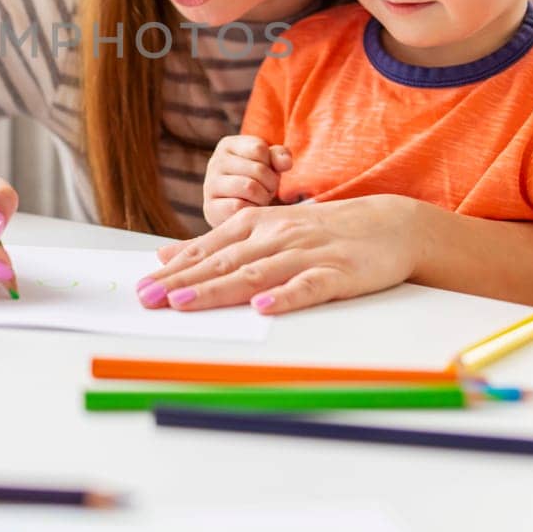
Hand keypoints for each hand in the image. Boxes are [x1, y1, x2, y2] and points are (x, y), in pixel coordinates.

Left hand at [137, 195, 424, 314]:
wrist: (390, 224)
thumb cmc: (322, 231)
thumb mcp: (267, 228)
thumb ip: (218, 243)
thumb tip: (165, 255)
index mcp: (258, 225)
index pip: (208, 249)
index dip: (174, 268)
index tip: (142, 286)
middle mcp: (277, 235)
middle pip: (223, 262)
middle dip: (182, 281)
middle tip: (148, 298)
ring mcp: (307, 254)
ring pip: (256, 273)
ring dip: (218, 289)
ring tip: (185, 302)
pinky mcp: (338, 273)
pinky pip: (308, 286)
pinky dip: (285, 296)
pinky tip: (262, 307)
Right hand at [203, 135, 291, 227]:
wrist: (236, 211)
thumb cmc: (256, 181)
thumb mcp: (269, 164)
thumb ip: (280, 156)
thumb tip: (286, 163)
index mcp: (227, 145)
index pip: (259, 148)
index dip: (272, 163)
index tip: (268, 172)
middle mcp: (215, 162)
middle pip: (257, 169)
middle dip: (271, 183)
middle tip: (267, 190)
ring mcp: (210, 185)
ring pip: (249, 187)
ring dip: (263, 197)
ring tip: (260, 199)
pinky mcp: (210, 208)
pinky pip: (239, 206)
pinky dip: (251, 209)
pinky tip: (249, 209)